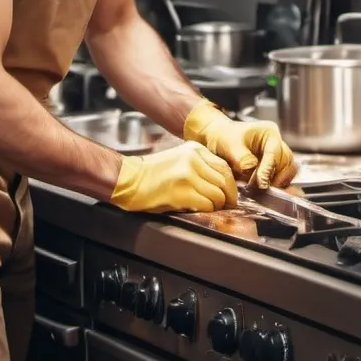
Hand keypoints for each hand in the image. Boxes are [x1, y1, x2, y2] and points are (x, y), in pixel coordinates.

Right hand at [109, 141, 236, 213]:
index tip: (230, 195)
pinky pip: (206, 205)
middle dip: (228, 198)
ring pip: (218, 195)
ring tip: (208, 209)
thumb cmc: (152, 174)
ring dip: (216, 206)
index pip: (224, 167)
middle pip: (225, 181)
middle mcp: (193, 159)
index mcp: (195, 149)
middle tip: (226, 206)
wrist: (129, 179)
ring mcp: (188, 175)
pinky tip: (197, 210)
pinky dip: (206, 211)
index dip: (231, 185)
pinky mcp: (182, 192)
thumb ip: (201, 166)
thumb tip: (222, 185)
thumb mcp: (180, 159)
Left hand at [183, 101, 296, 189]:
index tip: (262, 183)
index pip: (275, 152)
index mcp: (269, 132)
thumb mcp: (229, 144)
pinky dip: (275, 187)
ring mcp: (277, 157)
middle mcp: (277, 144)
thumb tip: (251, 167)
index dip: (268, 169)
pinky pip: (282, 180)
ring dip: (277, 183)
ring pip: (288, 173)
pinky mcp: (275, 169)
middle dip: (276, 177)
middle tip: (261, 189)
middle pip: (287, 163)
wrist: (220, 141)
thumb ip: (240, 156)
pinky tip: (262, 192)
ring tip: (260, 191)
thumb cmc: (224, 137)